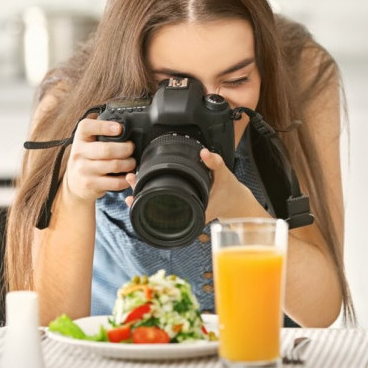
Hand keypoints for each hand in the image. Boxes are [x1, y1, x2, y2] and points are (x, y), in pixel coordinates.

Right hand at [63, 118, 135, 204]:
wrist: (74, 183)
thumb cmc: (86, 158)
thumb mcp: (87, 143)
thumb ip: (101, 134)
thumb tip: (125, 128)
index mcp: (80, 138)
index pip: (87, 127)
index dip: (104, 126)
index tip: (119, 128)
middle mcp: (79, 153)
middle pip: (107, 149)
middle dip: (125, 148)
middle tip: (131, 148)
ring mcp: (84, 170)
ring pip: (114, 165)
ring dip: (129, 163)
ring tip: (132, 162)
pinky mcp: (91, 184)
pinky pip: (115, 182)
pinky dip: (126, 179)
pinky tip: (128, 175)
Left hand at [123, 148, 265, 222]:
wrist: (237, 202)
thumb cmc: (230, 192)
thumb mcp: (225, 175)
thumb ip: (215, 163)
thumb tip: (204, 152)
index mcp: (193, 209)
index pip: (163, 210)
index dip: (146, 201)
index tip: (134, 190)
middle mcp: (187, 214)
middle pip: (156, 208)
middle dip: (141, 195)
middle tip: (130, 181)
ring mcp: (185, 212)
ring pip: (159, 207)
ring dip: (145, 194)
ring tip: (132, 182)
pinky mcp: (185, 206)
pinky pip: (166, 202)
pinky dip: (155, 195)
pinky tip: (144, 186)